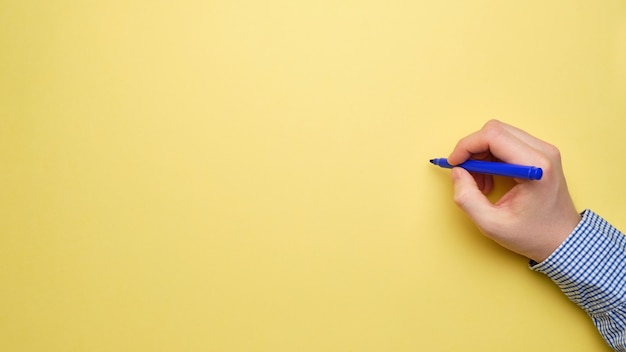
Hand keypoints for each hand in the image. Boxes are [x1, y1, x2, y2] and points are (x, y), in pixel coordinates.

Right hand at [448, 120, 580, 261]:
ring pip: (500, 135)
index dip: (466, 146)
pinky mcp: (540, 154)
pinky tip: (490, 179)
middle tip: (465, 175)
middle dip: (473, 150)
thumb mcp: (491, 224)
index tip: (454, 164)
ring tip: (479, 183)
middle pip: (495, 130)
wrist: (562, 240)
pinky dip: (491, 158)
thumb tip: (457, 173)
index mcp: (535, 167)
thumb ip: (467, 198)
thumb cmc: (533, 235)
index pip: (493, 135)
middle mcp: (543, 152)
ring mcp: (544, 151)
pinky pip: (507, 143)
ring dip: (481, 155)